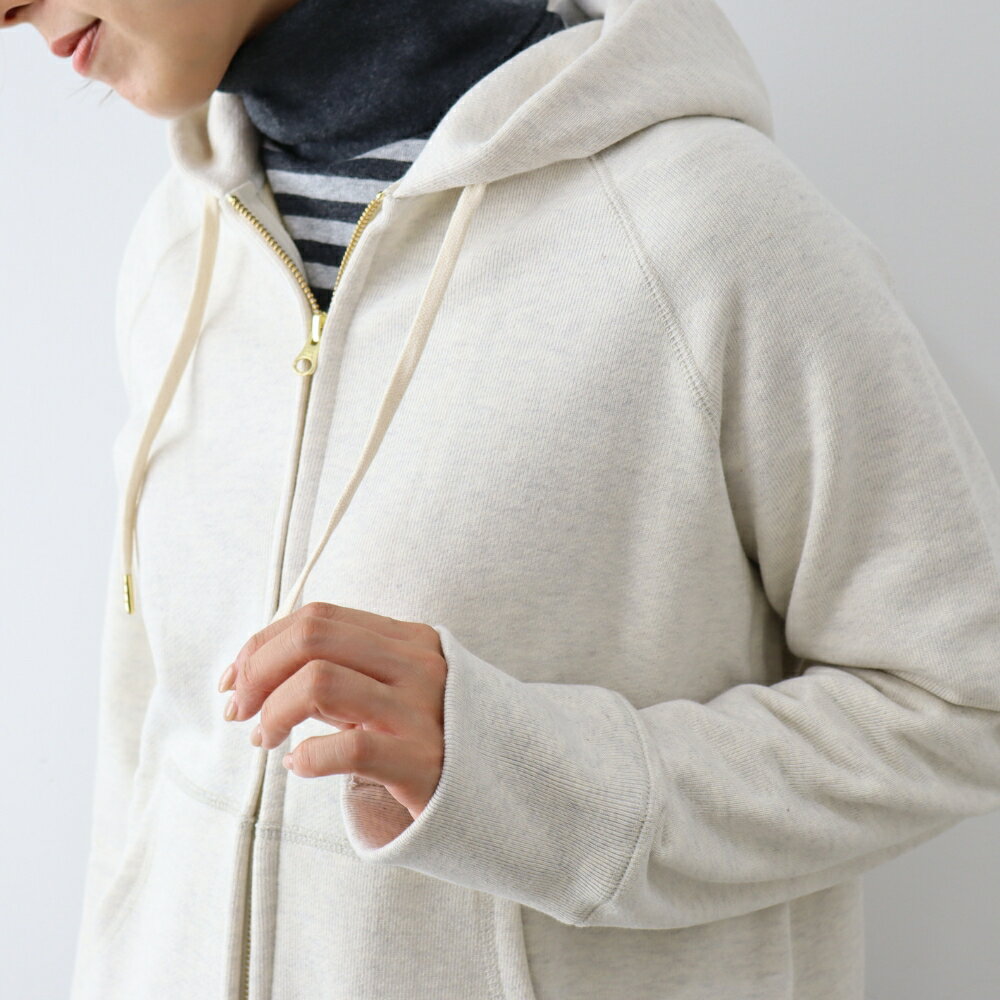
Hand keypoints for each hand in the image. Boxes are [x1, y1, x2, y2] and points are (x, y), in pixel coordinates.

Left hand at [217, 601, 446, 820]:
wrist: (505, 786)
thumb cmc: (432, 737)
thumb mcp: (393, 689)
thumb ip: (340, 672)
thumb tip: (256, 671)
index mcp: (408, 639)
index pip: (318, 617)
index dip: (263, 642)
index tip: (236, 677)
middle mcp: (417, 665)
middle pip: (313, 638)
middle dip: (258, 669)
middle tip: (240, 709)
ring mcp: (422, 711)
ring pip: (320, 682)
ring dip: (273, 711)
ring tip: (266, 738)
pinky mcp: (422, 762)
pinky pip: (349, 749)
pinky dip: (308, 756)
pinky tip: (300, 766)